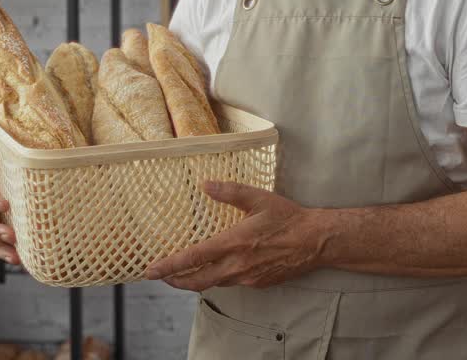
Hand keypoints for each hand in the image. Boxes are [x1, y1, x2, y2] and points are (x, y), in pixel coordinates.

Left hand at [144, 182, 325, 291]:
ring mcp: (247, 277)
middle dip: (175, 281)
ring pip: (213, 283)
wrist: (315, 241)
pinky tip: (216, 270)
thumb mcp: (258, 198)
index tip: (151, 270)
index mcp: (233, 243)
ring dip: (195, 281)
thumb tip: (205, 184)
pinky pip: (230, 283)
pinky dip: (217, 278)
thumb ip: (229, 191)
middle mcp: (237, 265)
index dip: (169, 266)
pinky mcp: (257, 282)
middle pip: (197, 281)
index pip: (193, 258)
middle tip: (160, 277)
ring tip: (182, 275)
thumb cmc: (288, 218)